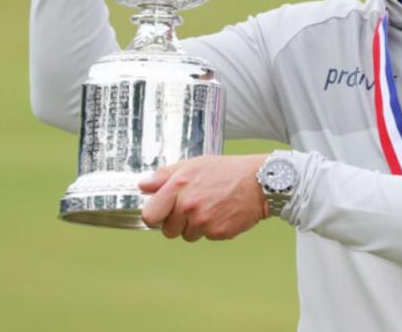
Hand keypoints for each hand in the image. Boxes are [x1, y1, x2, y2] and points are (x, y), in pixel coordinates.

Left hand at [139, 154, 268, 241]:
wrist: (259, 182)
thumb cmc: (227, 171)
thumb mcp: (194, 164)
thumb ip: (165, 176)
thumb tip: (143, 185)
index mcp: (178, 186)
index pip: (150, 215)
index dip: (155, 215)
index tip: (162, 212)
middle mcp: (188, 205)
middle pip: (168, 230)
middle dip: (177, 222)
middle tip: (192, 207)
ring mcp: (203, 221)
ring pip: (187, 236)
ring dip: (194, 226)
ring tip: (210, 207)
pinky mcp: (217, 233)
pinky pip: (205, 237)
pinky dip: (211, 228)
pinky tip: (221, 213)